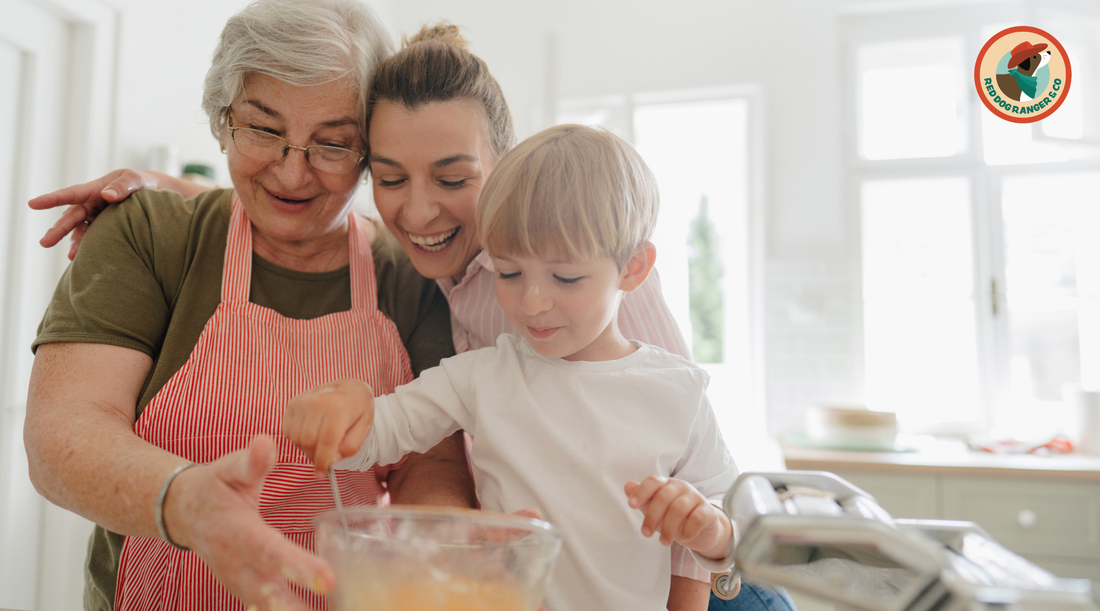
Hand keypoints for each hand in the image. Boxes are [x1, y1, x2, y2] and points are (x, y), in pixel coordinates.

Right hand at [29, 169, 152, 258]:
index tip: (33, 204)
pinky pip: (92, 239)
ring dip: (74, 243)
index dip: (52, 199)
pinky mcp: (103, 229)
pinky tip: (84, 258)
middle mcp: (90, 205)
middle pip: (71, 218)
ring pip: (80, 231)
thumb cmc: (141, 183)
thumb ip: (123, 186)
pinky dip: (88, 248)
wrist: (151, 195)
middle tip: (44, 243)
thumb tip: (107, 195)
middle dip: (58, 230)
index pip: (70, 194)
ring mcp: (95, 218)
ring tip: (72, 257)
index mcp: (94, 190)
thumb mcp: (135, 180)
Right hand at [165, 435, 333, 610]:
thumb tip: (265, 443)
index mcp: (236, 532)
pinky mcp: (243, 589)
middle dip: (295, 607)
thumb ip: (250, 461)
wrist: (183, 510)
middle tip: (330, 604)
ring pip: (265, 605)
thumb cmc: (213, 486)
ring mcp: (236, 581)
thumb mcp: (228, 467)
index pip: (270, 552)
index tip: (328, 579)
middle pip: (268, 590)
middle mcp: (234, 564)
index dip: (298, 567)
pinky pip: (264, 606)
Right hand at [283, 378, 374, 476]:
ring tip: (319, 445)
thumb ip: (350, 446)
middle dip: (314, 457)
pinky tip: (310, 435)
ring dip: (306, 449)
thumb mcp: (364, 427)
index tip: (321, 474)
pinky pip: (288, 431)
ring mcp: (302, 401)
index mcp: (338, 408)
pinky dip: (297, 439)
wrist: (349, 387)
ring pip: (296, 438)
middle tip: (323, 460)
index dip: (323, 462)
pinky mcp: (293, 403)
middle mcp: (317, 402)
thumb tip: (332, 461)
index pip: (326, 442)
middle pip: (308, 442)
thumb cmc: (358, 409)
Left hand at [624, 476, 731, 559]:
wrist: (702, 531)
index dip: (642, 492)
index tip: (631, 505)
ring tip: (663, 542)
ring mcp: (697, 497)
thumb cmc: (674, 518)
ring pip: (679, 508)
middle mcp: (681, 487)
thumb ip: (642, 499)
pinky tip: (684, 538)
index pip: (653, 481)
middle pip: (663, 497)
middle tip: (645, 534)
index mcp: (666, 485)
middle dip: (652, 517)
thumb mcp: (655, 510)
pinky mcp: (709, 512)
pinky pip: (698, 518)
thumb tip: (628, 486)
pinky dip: (688, 530)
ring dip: (668, 528)